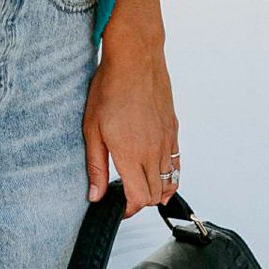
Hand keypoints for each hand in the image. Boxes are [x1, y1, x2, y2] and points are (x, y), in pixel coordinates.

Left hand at [83, 0, 180, 216]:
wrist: (135, 59)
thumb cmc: (109, 88)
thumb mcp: (91, 128)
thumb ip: (95, 165)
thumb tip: (95, 195)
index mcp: (131, 153)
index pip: (140, 198)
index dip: (129, 209)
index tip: (119, 207)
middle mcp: (153, 151)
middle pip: (156, 194)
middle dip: (142, 201)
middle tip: (125, 195)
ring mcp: (167, 140)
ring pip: (170, 181)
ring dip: (157, 189)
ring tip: (140, 184)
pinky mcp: (173, 129)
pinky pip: (177, 162)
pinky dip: (169, 173)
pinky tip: (155, 168)